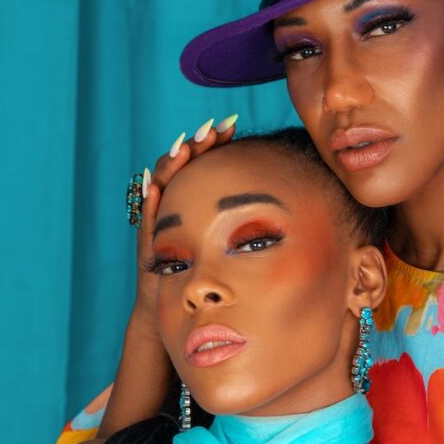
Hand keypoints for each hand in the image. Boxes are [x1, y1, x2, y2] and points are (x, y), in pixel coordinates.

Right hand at [132, 115, 238, 331]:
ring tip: (184, 148)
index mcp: (195, 204)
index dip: (215, 144)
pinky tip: (154, 186)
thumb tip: (297, 206)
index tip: (232, 126)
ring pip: (161, 186)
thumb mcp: (236, 248)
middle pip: (182, 167)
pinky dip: (149, 202)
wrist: (174, 318)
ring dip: (171, 165)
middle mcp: (174, 209)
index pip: (203, 164)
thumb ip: (254, 227)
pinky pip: (147, 220)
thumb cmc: (210, 282)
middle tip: (212, 129)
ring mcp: (159, 225)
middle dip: (196, 145)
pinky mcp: (149, 247)